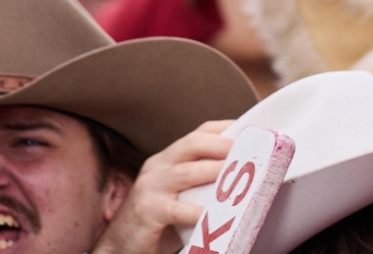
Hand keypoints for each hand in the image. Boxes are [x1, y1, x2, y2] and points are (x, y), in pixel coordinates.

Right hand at [94, 120, 234, 253]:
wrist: (120, 246)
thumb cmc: (157, 220)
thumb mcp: (179, 194)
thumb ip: (202, 182)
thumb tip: (243, 176)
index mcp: (167, 159)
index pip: (199, 133)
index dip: (226, 129)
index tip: (252, 131)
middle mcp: (158, 166)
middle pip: (193, 143)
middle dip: (223, 145)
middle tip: (248, 152)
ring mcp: (150, 187)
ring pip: (187, 172)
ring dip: (216, 172)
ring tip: (240, 177)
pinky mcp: (147, 211)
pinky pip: (178, 209)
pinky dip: (200, 211)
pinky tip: (217, 214)